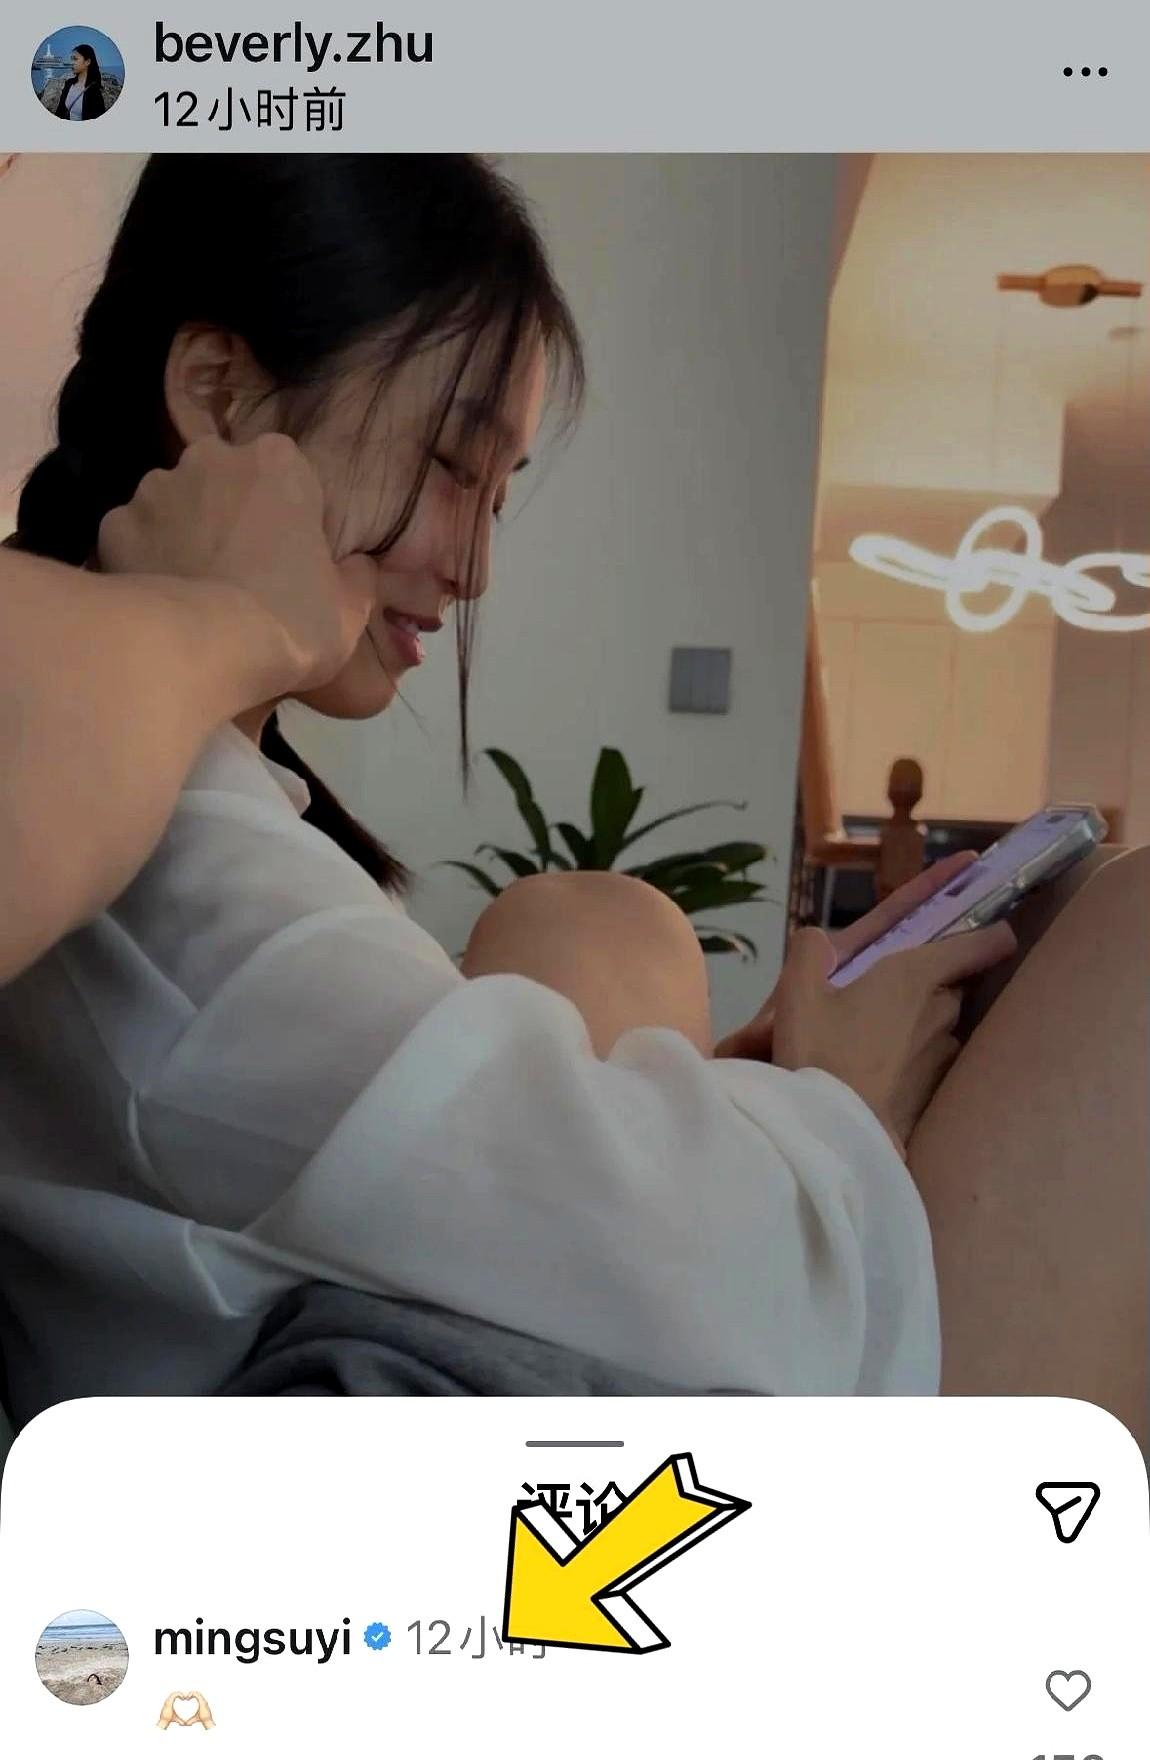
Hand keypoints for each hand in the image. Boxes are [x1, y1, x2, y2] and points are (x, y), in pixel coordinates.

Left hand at [97, 432, 376, 698]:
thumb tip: (356, 566)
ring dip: (185, 533)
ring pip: (174, 505)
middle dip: (230, 514)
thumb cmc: (291, 622)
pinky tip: (159, 598)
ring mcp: (155, 487)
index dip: (288, 514)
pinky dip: (144, 561)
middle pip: (224, 480)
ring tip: (194, 588)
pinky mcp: (114, 525)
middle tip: (242, 571)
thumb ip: (356, 577)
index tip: (290, 555)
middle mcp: (211, 457)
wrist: (202, 650)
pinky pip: (134, 538)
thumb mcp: (350, 611)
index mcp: (278, 463)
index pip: (287, 473)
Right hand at [713, 851, 983, 1062]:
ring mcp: (944, 1053)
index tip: (985, 932)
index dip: (989, 934)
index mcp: (916, 976)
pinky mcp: (936, 1089)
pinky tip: (881, 1067)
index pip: (982, 944)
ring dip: (921, 1020)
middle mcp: (942, 1010)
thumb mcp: (798, 994)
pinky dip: (914, 1055)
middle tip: (891, 986)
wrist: (835, 1133)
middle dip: (932, 980)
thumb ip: (809, 952)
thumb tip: (820, 940)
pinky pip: (931, 1057)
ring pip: (941, 1022)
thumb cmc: (819, 1053)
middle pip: (954, 983)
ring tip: (880, 1031)